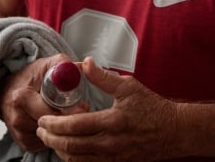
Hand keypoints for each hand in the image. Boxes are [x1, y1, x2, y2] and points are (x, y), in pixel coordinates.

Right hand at [0, 53, 76, 151]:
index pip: (51, 112)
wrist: (6, 92)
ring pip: (51, 136)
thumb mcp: (45, 65)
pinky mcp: (24, 143)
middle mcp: (17, 118)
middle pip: (52, 126)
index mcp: (21, 98)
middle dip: (69, 119)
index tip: (83, 106)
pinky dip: (55, 134)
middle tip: (81, 110)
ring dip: (62, 128)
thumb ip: (62, 63)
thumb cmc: (29, 78)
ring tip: (67, 114)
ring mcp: (20, 133)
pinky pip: (47, 143)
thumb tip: (82, 65)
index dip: (69, 110)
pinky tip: (56, 123)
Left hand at [36, 57, 180, 160]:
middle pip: (71, 146)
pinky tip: (68, 150)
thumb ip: (103, 77)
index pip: (75, 126)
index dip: (55, 123)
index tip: (43, 118)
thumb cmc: (152, 107)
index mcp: (112, 121)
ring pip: (77, 159)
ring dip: (59, 150)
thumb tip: (84, 63)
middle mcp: (110, 143)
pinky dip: (73, 159)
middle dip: (50, 138)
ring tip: (50, 139)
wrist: (174, 131)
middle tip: (40, 129)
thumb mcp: (128, 86)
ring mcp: (113, 157)